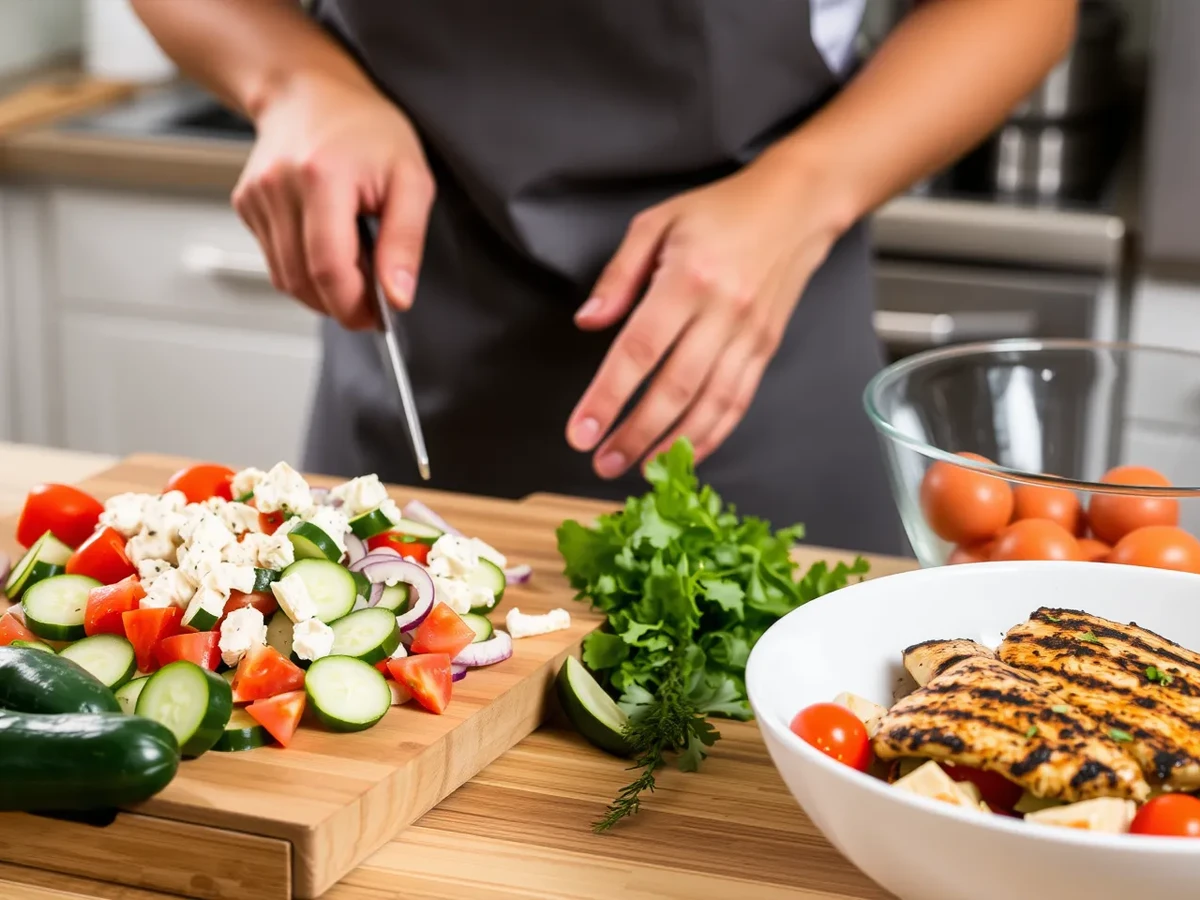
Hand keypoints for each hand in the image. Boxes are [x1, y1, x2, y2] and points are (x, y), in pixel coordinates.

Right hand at [232, 74, 433, 327]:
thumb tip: (397, 297)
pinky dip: (304, 270)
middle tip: (373, 300)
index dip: (353, 305)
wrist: (312, 92)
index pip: (327, 268)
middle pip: (302, 280)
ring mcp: (256, 197)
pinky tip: (328, 245)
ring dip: (322, 291)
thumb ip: (406, 242)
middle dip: (340, 303)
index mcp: (321, 177)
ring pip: (285, 279)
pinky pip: (275, 261)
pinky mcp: (246, 205)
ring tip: (355, 266)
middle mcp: (278, 186)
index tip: (378, 318)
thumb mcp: (411, 180)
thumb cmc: (367, 129)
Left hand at [567, 149, 851, 476]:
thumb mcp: (657, 223)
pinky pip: (738, 401)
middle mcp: (722, 312)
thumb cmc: (720, 211)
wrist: (796, 206)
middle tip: (602, 462)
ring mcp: (749, 335)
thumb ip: (618, 275)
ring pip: (709, 404)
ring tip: (638, 469)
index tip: (581, 432)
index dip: (607, 397)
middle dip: (634, 434)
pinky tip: (687, 452)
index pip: (638, 351)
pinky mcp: (765, 348)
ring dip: (672, 444)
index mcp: (687, 279)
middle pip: (674, 389)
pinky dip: (712, 434)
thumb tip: (588, 321)